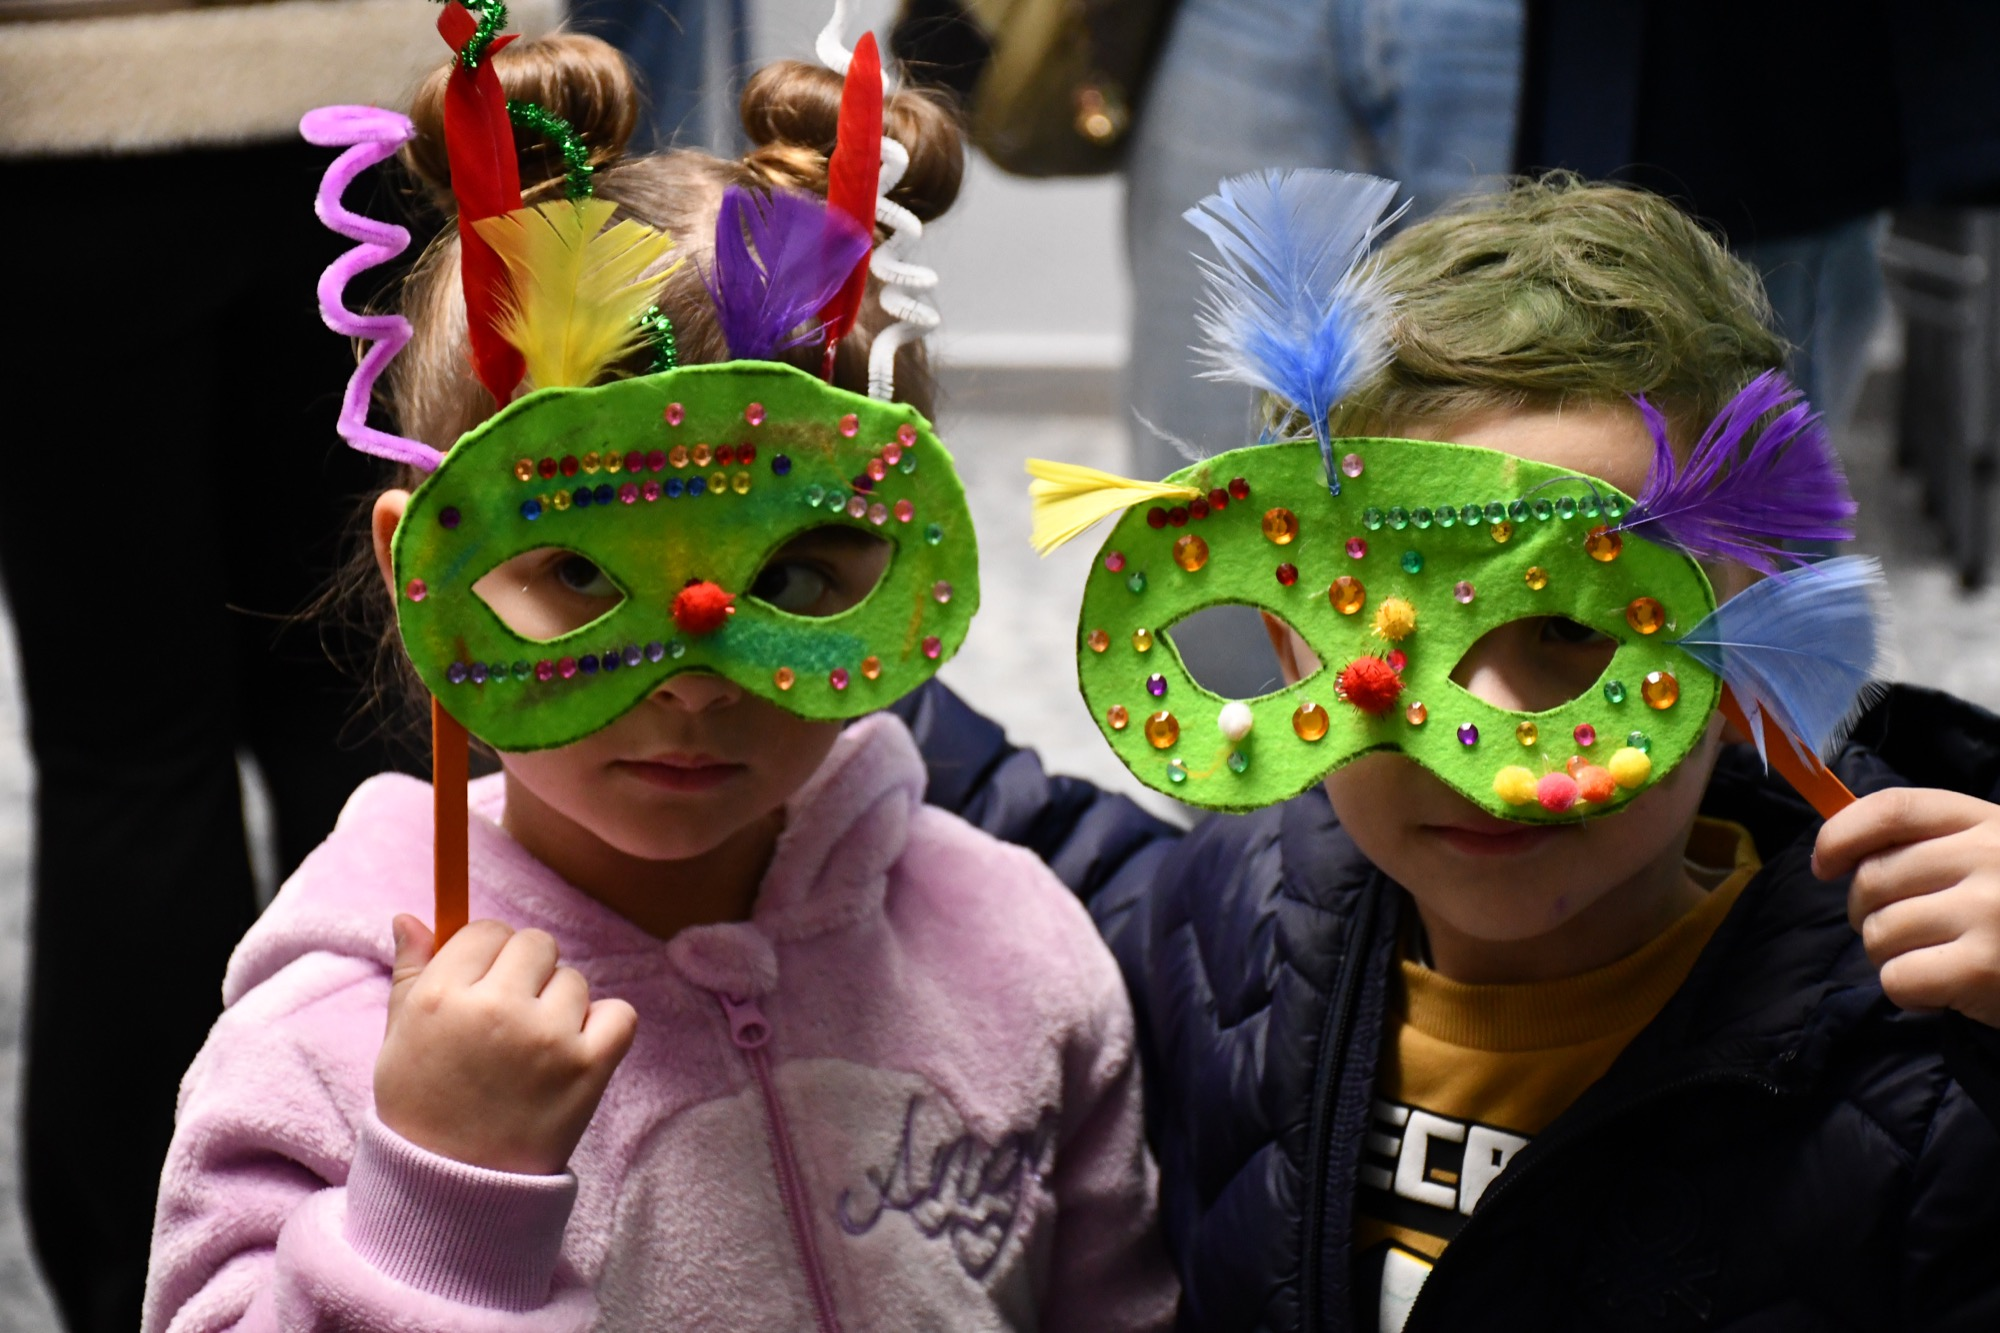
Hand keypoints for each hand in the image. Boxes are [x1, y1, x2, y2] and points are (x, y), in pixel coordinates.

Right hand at [375, 915, 637, 1174]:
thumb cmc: (424, 1108)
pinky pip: (619, 1013)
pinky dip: (605, 1028)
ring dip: (560, 1006)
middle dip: (527, 973)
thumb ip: (411, 972)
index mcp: (442, 997)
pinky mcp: (588, 1066)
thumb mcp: (400, 1037)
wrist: (457, 1187)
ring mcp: (546, 1037)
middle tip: (510, 1018)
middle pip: (536, 944)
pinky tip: (573, 1054)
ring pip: (574, 980)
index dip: (488, 954)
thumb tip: (410, 917)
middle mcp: (496, 1009)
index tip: (485, 985)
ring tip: (531, 1052)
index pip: (486, 931)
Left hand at [1815, 789, 1999, 1027]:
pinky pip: (1897, 978)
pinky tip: (1943, 988)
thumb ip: (1927, 845)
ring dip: (1888, 954)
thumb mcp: (1989, 857)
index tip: (1824, 865)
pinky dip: (1908, 991)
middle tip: (1897, 929)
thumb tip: (1833, 853)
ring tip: (1930, 957)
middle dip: (1865, 911)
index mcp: (1988, 822)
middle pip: (1874, 878)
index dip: (1840, 835)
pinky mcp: (1984, 969)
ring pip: (1879, 932)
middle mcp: (1990, 859)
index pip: (1891, 809)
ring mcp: (1989, 913)